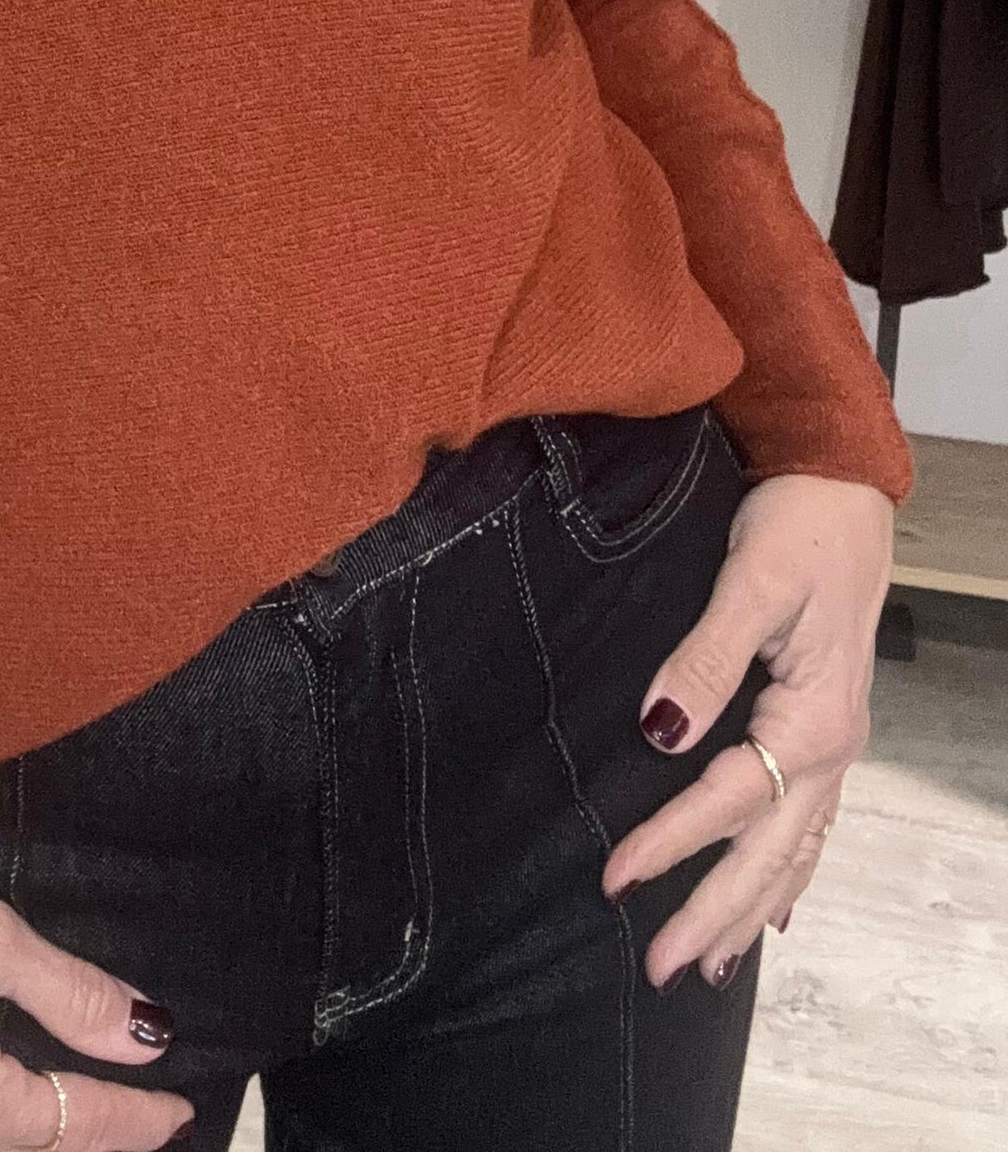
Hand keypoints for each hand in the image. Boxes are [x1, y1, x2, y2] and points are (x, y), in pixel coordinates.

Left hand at [600, 471, 893, 988]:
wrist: (841, 485)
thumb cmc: (798, 525)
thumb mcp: (750, 582)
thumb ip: (704, 657)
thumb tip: (661, 730)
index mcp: (812, 719)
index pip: (727, 799)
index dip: (669, 843)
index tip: (613, 878)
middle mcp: (832, 747)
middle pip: (769, 851)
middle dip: (715, 913)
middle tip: (661, 970)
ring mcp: (836, 743)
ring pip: (794, 849)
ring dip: (753, 908)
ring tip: (712, 965)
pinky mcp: (825, 726)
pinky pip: (810, 823)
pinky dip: (790, 873)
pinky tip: (778, 910)